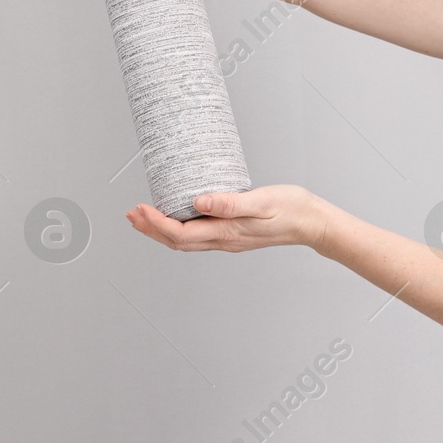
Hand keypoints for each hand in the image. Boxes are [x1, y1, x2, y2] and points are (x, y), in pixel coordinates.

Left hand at [125, 185, 332, 252]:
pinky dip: (179, 228)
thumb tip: (199, 201)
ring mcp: (228, 239)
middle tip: (131, 214)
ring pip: (186, 241)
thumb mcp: (261, 201)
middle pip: (177, 241)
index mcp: (226, 233)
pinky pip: (198, 235)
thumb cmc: (290, 209)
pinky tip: (177, 215)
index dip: (156, 224)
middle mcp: (223, 240)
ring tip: (144, 217)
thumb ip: (230, 202)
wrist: (312, 222)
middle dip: (150, 229)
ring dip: (161, 230)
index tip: (140, 208)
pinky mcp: (233, 233)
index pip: (180, 234)